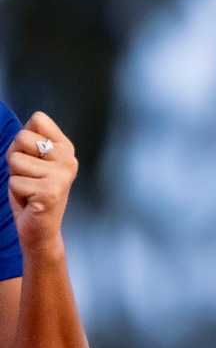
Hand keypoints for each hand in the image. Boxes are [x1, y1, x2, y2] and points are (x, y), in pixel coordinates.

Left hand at [7, 113, 77, 255]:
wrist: (41, 229)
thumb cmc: (32, 192)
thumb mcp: (33, 160)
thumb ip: (33, 140)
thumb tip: (36, 119)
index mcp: (65, 147)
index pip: (38, 120)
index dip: (24, 138)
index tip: (33, 158)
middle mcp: (68, 159)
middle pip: (22, 137)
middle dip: (15, 158)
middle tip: (28, 176)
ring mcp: (62, 175)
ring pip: (15, 160)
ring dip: (16, 177)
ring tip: (30, 188)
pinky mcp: (51, 191)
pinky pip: (15, 181)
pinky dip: (17, 193)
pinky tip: (31, 200)